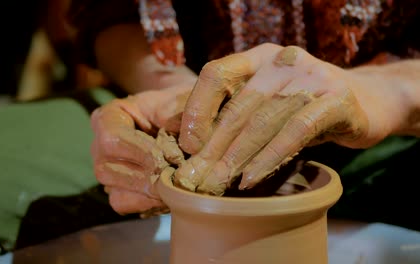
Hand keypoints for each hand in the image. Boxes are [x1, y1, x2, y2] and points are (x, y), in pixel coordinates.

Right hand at [91, 80, 194, 214]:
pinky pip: (127, 205)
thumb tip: (186, 145)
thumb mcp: (180, 102)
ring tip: (176, 185)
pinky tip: (171, 194)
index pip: (112, 139)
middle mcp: (100, 147)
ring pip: (117, 193)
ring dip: (150, 193)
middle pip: (108, 170)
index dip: (141, 152)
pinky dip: (150, 203)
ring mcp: (108, 172)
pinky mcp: (120, 192)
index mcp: (108, 118)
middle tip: (177, 175)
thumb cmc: (178, 107)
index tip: (170, 156)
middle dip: (148, 176)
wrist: (183, 121)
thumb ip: (181, 118)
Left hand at [175, 43, 403, 194]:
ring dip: (237, 157)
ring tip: (218, 182)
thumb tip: (188, 143)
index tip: (189, 145)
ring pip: (264, 121)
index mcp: (259, 57)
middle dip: (214, 146)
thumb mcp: (267, 104)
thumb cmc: (305, 108)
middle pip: (239, 105)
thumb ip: (234, 115)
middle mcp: (282, 60)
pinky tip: (251, 179)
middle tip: (197, 176)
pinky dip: (269, 158)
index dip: (196, 109)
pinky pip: (294, 133)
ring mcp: (312, 77)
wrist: (369, 101)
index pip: (216, 74)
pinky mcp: (335, 100)